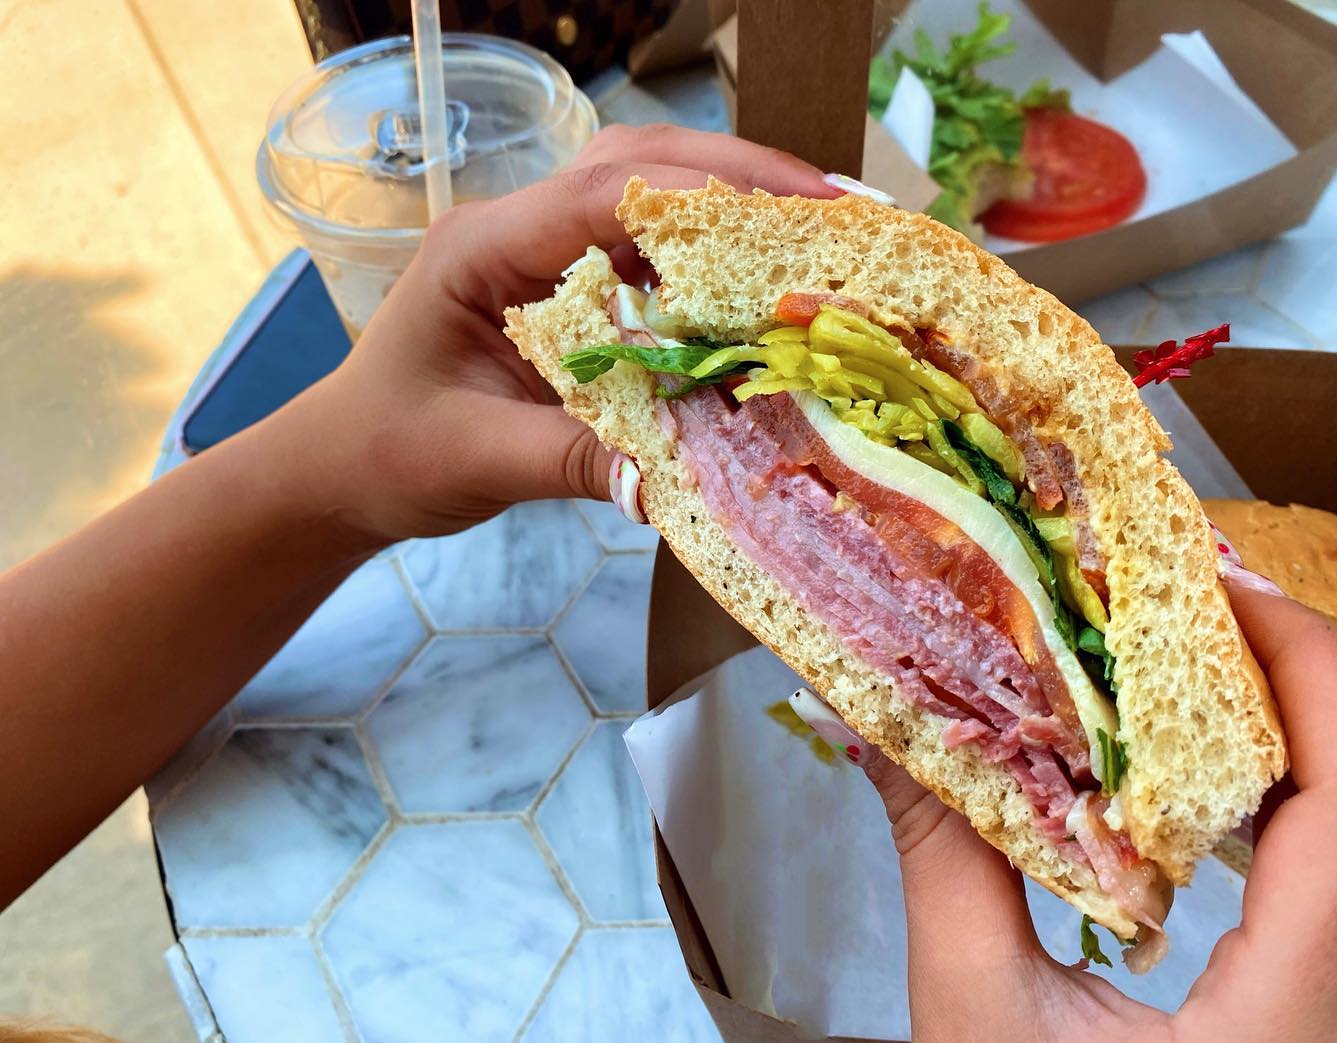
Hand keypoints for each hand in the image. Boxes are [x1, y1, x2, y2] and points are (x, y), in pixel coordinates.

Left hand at [284, 123, 840, 545]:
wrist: (341, 465)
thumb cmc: (387, 452)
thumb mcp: (475, 460)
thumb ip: (568, 461)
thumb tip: (666, 485)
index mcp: (482, 249)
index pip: (602, 195)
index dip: (703, 198)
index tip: (793, 216)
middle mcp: (514, 228)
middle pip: (638, 165)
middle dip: (741, 177)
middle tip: (837, 206)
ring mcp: (539, 249)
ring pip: (647, 191)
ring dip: (734, 203)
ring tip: (820, 229)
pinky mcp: (562, 282)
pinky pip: (645, 246)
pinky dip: (708, 254)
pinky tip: (759, 279)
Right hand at [858, 585, 1336, 1039]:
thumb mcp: (986, 1031)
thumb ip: (948, 866)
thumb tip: (879, 731)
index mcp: (1313, 1012)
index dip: (1307, 663)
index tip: (1207, 590)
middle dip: (1306, 676)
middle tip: (1189, 617)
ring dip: (1317, 733)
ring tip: (1202, 682)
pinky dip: (1320, 802)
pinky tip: (1230, 793)